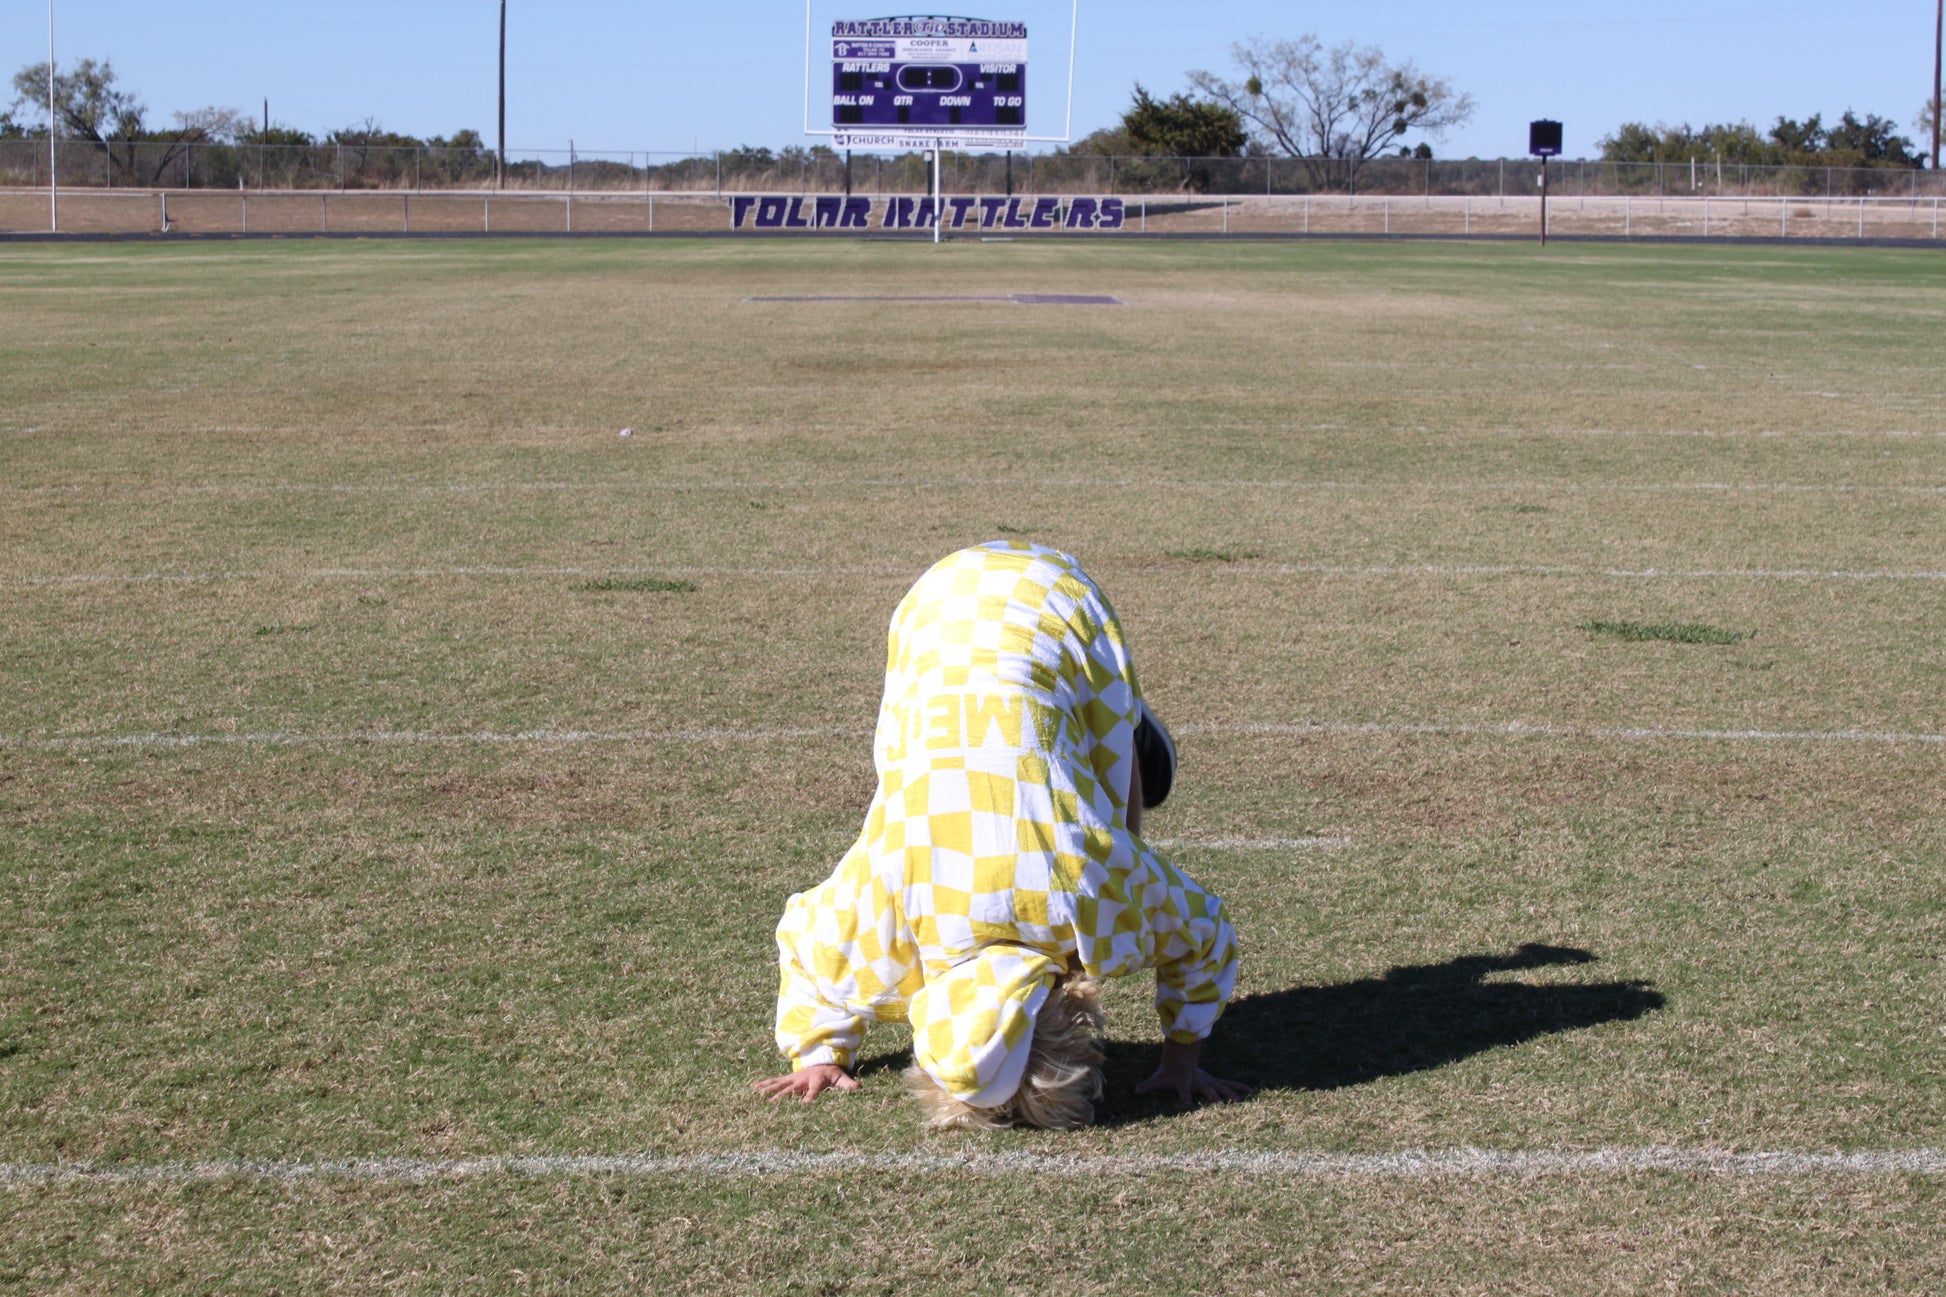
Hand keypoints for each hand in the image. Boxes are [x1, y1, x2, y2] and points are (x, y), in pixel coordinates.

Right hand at [753, 1064, 859, 1102]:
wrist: (823, 1062)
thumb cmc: (832, 1073)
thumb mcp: (841, 1078)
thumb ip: (849, 1084)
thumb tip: (859, 1088)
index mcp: (816, 1080)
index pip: (814, 1089)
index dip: (810, 1096)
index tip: (806, 1104)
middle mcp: (803, 1079)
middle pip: (792, 1087)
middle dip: (782, 1095)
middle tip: (772, 1103)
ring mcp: (795, 1079)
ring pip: (780, 1083)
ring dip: (769, 1088)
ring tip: (757, 1091)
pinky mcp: (789, 1079)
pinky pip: (776, 1082)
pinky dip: (765, 1084)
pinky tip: (755, 1088)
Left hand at [1134, 1039, 1252, 1105]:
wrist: (1179, 1058)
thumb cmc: (1167, 1073)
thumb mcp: (1157, 1079)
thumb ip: (1148, 1085)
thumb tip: (1135, 1090)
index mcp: (1184, 1083)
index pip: (1184, 1091)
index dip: (1185, 1098)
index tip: (1187, 1105)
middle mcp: (1199, 1081)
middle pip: (1207, 1090)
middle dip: (1214, 1097)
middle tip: (1220, 1104)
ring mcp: (1208, 1080)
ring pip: (1221, 1087)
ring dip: (1231, 1093)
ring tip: (1241, 1101)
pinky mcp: (1214, 1081)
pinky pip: (1229, 1084)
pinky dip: (1240, 1087)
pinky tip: (1251, 1092)